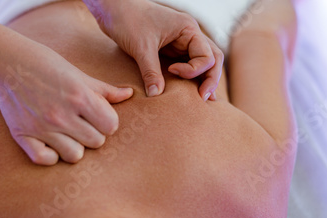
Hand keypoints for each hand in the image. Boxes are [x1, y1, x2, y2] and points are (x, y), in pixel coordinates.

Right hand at [0, 42, 132, 165]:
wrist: (8, 62)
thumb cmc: (47, 65)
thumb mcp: (79, 74)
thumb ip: (104, 90)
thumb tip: (129, 94)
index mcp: (79, 97)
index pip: (111, 125)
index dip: (107, 121)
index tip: (97, 115)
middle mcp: (62, 115)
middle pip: (96, 142)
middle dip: (93, 133)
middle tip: (81, 123)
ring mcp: (42, 127)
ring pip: (75, 155)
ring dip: (74, 146)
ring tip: (67, 133)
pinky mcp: (23, 135)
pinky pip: (45, 160)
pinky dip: (50, 155)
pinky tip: (49, 142)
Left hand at [85, 0, 222, 100]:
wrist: (114, 10)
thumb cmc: (128, 20)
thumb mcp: (141, 47)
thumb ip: (150, 71)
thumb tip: (156, 94)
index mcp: (188, 29)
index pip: (206, 56)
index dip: (193, 70)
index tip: (171, 71)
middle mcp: (189, 35)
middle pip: (213, 58)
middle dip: (210, 78)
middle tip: (204, 98)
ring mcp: (181, 42)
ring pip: (203, 62)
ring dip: (204, 79)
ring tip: (203, 98)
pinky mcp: (171, 49)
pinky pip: (188, 64)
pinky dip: (191, 77)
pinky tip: (192, 91)